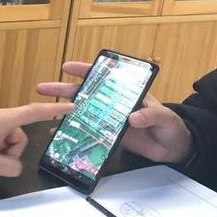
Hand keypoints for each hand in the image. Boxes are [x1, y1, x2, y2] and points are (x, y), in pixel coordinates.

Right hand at [37, 61, 192, 163]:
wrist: (174, 148)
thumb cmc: (171, 126)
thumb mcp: (164, 117)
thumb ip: (150, 115)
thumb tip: (133, 118)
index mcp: (124, 93)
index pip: (102, 77)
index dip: (84, 70)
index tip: (67, 67)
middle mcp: (111, 104)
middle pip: (83, 94)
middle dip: (62, 89)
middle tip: (42, 88)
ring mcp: (107, 120)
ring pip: (80, 112)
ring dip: (62, 111)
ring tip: (43, 111)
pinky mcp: (107, 136)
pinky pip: (85, 132)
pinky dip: (71, 133)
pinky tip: (57, 133)